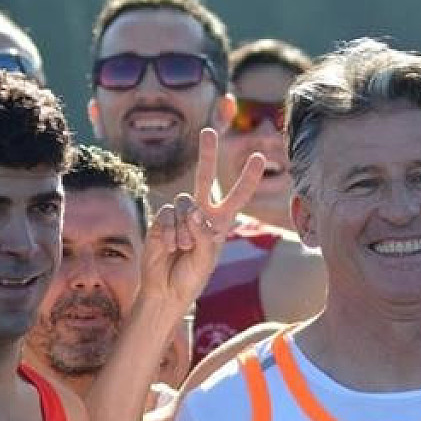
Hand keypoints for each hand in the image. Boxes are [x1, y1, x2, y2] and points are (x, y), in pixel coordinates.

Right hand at [142, 127, 265, 309]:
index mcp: (221, 222)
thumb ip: (205, 235)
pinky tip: (169, 248)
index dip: (248, 178)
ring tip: (184, 249)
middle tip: (208, 131)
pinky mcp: (162, 219)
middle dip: (206, 154)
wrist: (167, 289)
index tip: (259, 157)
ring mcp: (180, 214)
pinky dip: (171, 233)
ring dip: (185, 230)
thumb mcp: (207, 259)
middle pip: (204, 178)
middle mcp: (201, 213)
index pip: (237, 196)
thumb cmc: (192, 276)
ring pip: (185, 203)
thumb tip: (194, 211)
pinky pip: (168, 215)